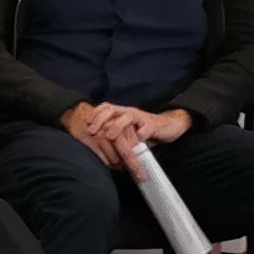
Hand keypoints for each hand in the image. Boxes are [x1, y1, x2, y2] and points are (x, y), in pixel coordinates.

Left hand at [67, 103, 188, 166]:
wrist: (168, 126)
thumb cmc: (143, 129)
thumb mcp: (126, 128)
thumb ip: (114, 130)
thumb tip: (95, 140)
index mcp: (121, 112)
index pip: (104, 107)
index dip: (94, 115)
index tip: (86, 126)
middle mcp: (129, 112)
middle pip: (111, 109)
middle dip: (99, 119)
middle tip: (91, 131)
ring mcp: (141, 118)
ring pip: (127, 116)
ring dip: (116, 126)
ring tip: (109, 136)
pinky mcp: (152, 126)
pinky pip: (144, 130)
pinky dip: (138, 137)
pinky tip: (132, 146)